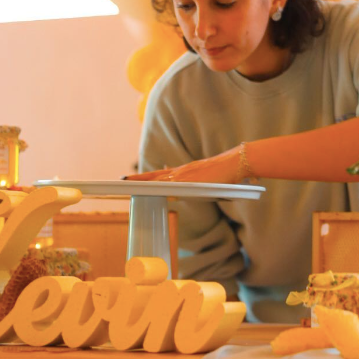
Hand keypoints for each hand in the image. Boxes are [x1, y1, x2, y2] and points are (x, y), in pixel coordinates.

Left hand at [125, 147, 239, 183]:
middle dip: (139, 178)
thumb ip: (195, 186)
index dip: (147, 177)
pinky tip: (149, 188)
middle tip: (122, 180)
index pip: (161, 174)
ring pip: (160, 178)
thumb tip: (183, 195)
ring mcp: (185, 174)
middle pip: (155, 175)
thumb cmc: (226, 174)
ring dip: (144, 181)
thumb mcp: (207, 181)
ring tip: (129, 184)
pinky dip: (159, 185)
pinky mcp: (191, 178)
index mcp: (185, 172)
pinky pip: (170, 182)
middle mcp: (182, 171)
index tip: (133, 179)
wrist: (236, 163)